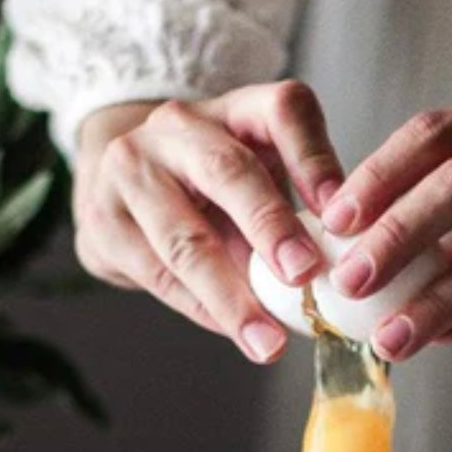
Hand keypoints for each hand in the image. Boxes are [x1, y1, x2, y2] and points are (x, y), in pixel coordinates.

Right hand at [73, 82, 343, 361]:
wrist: (123, 181)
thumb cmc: (213, 188)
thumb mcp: (264, 177)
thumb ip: (302, 208)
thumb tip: (348, 267)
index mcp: (235, 108)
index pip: (284, 111)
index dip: (315, 161)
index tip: (343, 215)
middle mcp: (179, 126)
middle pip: (228, 171)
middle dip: (269, 227)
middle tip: (303, 276)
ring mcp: (131, 168)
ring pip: (185, 237)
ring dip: (231, 296)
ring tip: (268, 342)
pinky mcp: (102, 220)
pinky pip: (159, 274)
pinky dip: (200, 309)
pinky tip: (231, 331)